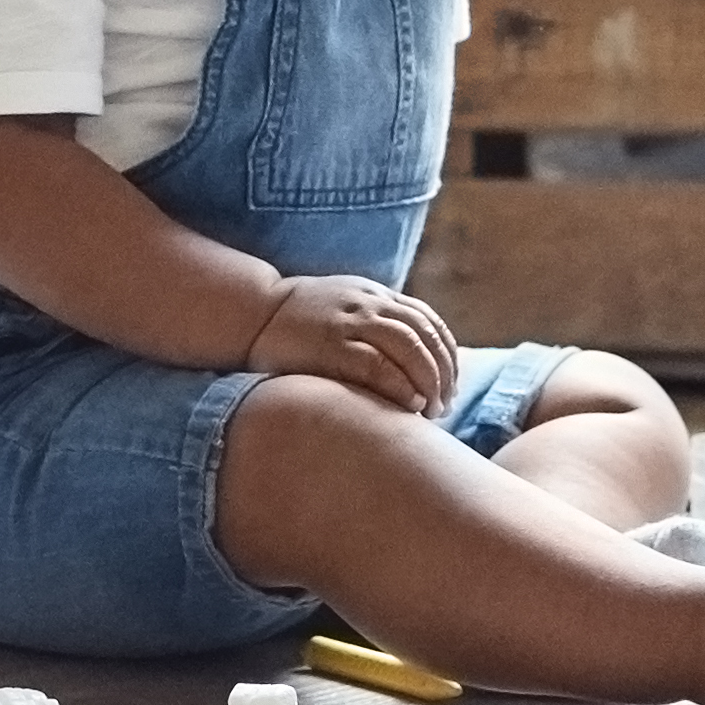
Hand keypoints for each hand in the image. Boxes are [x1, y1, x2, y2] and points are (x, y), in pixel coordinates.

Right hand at [245, 272, 463, 416]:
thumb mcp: (346, 305)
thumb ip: (377, 322)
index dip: (447, 355)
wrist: (253, 312)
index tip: (451, 385)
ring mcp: (349, 322)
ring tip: (432, 410)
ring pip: (408, 347)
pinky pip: (376, 363)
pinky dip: (400, 383)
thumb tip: (413, 360)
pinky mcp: (330, 345)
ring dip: (428, 380)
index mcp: (376, 294)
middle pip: (425, 335)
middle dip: (442, 373)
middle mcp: (368, 304)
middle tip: (445, 405)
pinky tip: (410, 403)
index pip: (429, 321)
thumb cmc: (301, 321)